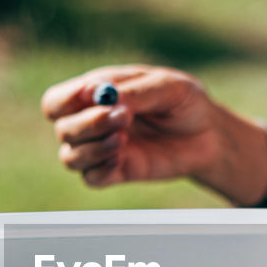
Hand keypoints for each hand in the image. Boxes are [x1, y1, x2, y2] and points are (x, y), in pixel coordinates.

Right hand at [40, 65, 226, 187]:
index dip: (65, 101)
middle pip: (62, 129)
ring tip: (124, 140)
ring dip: (93, 149)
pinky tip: (121, 160)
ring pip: (71, 157)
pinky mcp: (116, 172)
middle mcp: (91, 122)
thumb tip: (105, 98)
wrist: (208, 135)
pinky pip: (91, 178)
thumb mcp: (168, 87)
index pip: (57, 101)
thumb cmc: (184, 102)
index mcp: (95, 94)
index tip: (91, 98)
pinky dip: (100, 171)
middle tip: (122, 119)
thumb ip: (136, 92)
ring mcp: (101, 149)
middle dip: (88, 124)